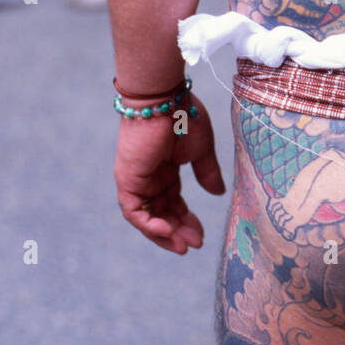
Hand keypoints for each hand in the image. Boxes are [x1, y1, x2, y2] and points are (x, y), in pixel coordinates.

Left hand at [114, 94, 224, 253]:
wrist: (165, 99)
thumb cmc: (184, 116)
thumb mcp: (201, 150)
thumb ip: (207, 173)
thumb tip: (218, 194)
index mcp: (166, 169)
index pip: (174, 202)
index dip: (187, 220)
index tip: (202, 235)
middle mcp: (149, 178)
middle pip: (161, 213)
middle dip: (178, 231)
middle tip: (195, 244)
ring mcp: (136, 180)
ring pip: (146, 217)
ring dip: (163, 234)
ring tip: (182, 245)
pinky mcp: (127, 180)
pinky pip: (134, 212)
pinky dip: (149, 225)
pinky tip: (168, 231)